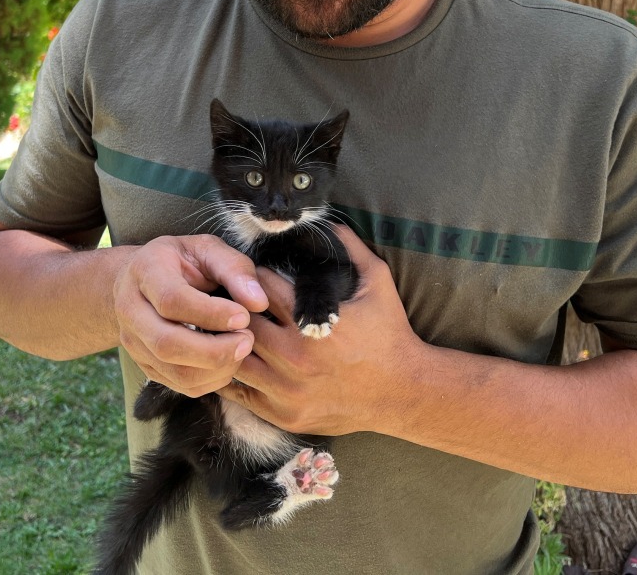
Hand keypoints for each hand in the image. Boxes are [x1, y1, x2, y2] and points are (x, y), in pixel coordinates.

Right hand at [113, 235, 268, 395]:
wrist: (142, 278)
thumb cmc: (182, 260)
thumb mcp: (208, 249)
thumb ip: (234, 269)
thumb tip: (259, 302)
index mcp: (144, 272)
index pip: (171, 301)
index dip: (211, 314)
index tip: (244, 316)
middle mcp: (130, 309)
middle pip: (167, 343)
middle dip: (214, 350)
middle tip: (248, 340)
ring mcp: (133, 342)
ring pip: (172, 370)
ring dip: (215, 368)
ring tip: (241, 349)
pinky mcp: (144, 364)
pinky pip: (178, 385)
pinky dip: (210, 380)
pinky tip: (228, 362)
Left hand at [217, 226, 425, 436]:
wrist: (403, 391)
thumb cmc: (390, 333)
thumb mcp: (378, 282)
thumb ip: (351, 248)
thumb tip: (330, 221)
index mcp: (310, 322)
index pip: (261, 288)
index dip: (256, 277)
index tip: (258, 276)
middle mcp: (294, 356)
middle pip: (243, 322)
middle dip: (239, 307)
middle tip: (238, 300)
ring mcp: (287, 390)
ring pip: (236, 357)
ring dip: (234, 340)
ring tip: (237, 329)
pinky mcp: (284, 414)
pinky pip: (241, 393)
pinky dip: (235, 375)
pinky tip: (241, 359)